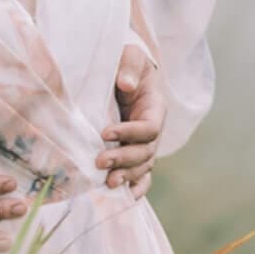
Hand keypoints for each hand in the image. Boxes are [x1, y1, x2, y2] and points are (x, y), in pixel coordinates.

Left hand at [103, 44, 164, 197]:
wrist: (129, 71)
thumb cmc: (129, 62)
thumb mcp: (131, 55)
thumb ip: (129, 66)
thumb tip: (125, 84)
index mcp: (155, 108)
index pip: (148, 127)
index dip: (129, 132)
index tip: (104, 132)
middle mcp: (153, 129)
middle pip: (145, 151)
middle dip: (124, 159)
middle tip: (99, 162)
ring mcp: (145, 143)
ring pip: (143, 166)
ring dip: (127, 176)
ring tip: (107, 184)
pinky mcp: (135, 151)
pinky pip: (142, 174)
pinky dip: (136, 188)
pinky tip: (125, 198)